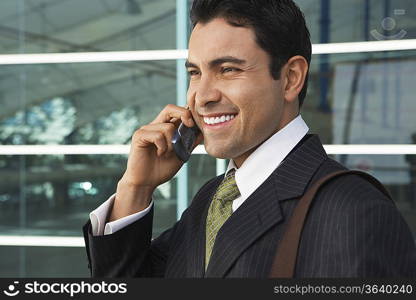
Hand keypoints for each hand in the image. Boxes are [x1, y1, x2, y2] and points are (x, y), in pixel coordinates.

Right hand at [109, 104, 202, 220]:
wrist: (146, 182)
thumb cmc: (162, 169)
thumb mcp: (181, 154)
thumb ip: (190, 142)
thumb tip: (203, 132)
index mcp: (165, 128)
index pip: (177, 112)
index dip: (188, 113)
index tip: (196, 124)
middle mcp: (155, 125)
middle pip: (170, 109)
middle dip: (183, 114)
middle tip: (190, 125)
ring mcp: (146, 130)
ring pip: (167, 127)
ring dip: (172, 143)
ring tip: (168, 154)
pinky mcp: (139, 136)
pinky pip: (157, 135)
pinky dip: (163, 147)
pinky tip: (159, 155)